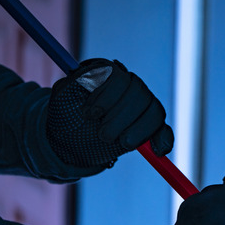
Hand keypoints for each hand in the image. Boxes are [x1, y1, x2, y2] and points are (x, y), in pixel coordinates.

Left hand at [46, 59, 172, 169]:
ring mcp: (141, 105)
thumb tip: (82, 76)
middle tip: (103, 135)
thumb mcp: (61, 99)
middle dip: (122, 116)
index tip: (90, 115)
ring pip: (155, 111)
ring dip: (140, 130)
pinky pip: (163, 129)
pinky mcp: (148, 125)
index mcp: (108, 73)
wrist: (70, 141)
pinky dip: (164, 139)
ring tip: (121, 143)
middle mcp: (128, 85)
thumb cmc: (64, 117)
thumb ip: (70, 85)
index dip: (107, 96)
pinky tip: (158, 151)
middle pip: (140, 92)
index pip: (118, 75)